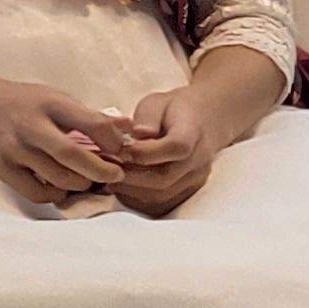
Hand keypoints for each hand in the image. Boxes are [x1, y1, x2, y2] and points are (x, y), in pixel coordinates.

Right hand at [0, 81, 125, 207]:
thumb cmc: (27, 103)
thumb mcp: (58, 99)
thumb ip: (92, 116)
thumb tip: (130, 128)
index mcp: (50, 104)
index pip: (92, 124)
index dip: (114, 142)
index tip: (122, 151)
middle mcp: (29, 126)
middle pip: (73, 156)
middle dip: (102, 171)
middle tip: (115, 175)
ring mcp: (13, 149)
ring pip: (58, 179)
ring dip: (82, 184)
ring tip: (89, 180)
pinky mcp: (2, 168)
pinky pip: (37, 193)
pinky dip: (56, 195)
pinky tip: (61, 186)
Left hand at [102, 83, 232, 216]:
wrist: (202, 121)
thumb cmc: (173, 110)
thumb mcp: (158, 102)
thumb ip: (148, 117)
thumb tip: (138, 133)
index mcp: (193, 133)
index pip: (176, 147)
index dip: (145, 152)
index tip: (120, 149)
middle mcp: (198, 160)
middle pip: (165, 178)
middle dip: (129, 176)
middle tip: (106, 167)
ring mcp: (195, 179)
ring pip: (162, 196)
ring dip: (131, 190)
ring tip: (110, 177)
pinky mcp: (188, 191)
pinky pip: (162, 205)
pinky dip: (138, 200)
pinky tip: (122, 187)